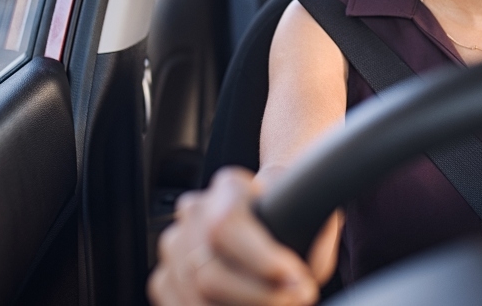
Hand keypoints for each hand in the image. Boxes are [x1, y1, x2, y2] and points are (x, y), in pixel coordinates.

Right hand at [148, 168, 317, 305]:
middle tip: (296, 299)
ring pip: (194, 293)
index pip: (227, 224)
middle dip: (258, 295)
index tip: (295, 278)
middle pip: (209, 269)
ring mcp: (175, 245)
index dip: (261, 259)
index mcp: (229, 187)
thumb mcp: (312, 212)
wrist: (269, 211)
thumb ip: (316, 238)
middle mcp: (194, 212)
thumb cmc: (288, 212)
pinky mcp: (165, 277)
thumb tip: (307, 274)